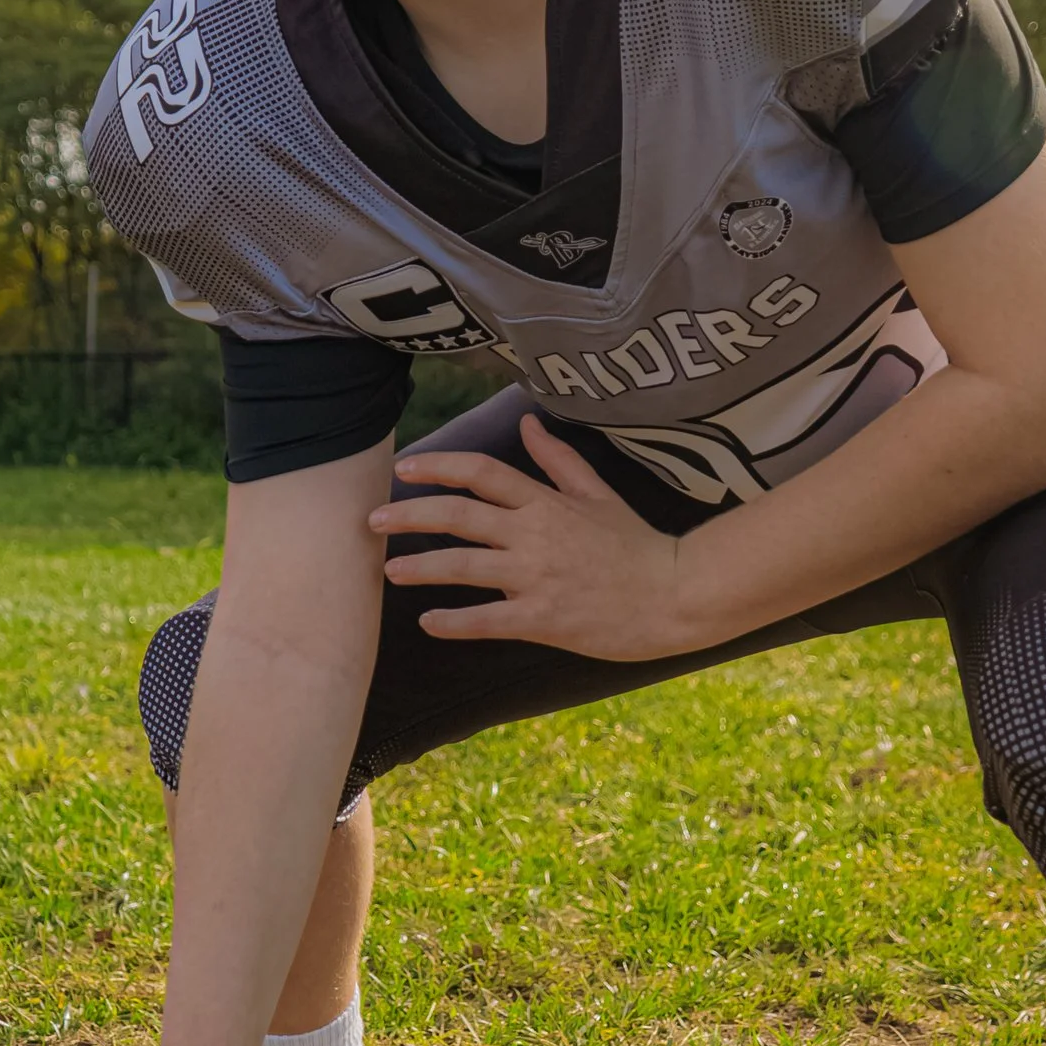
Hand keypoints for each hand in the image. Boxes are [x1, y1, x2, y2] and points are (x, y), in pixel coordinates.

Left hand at [368, 416, 688, 657]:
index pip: (481, 472)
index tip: (404, 469)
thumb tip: (527, 423)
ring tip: (389, 570)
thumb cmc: (636, 545)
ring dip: (420, 567)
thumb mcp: (598, 494)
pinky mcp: (542, 617)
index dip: (438, 467)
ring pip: (463, 566)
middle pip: (458, 515)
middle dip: (409, 515)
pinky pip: (487, 620)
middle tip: (372, 520)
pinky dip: (454, 622)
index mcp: (546, 502)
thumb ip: (558, 460)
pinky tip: (429, 623)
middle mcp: (534, 534)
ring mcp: (536, 577)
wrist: (673, 595)